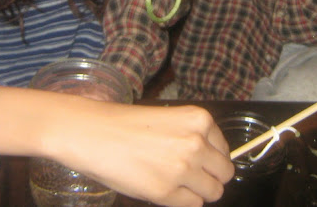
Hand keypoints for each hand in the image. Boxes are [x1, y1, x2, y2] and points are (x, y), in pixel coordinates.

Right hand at [0, 87, 233, 205]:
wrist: (92, 132)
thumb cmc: (123, 123)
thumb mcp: (166, 119)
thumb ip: (190, 136)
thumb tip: (209, 159)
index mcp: (198, 119)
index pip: (224, 149)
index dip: (211, 158)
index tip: (199, 161)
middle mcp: (197, 142)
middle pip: (224, 173)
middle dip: (209, 177)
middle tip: (188, 176)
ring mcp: (184, 168)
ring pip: (212, 193)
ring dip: (197, 191)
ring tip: (174, 183)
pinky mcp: (167, 192)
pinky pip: (191, 205)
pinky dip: (180, 201)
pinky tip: (161, 188)